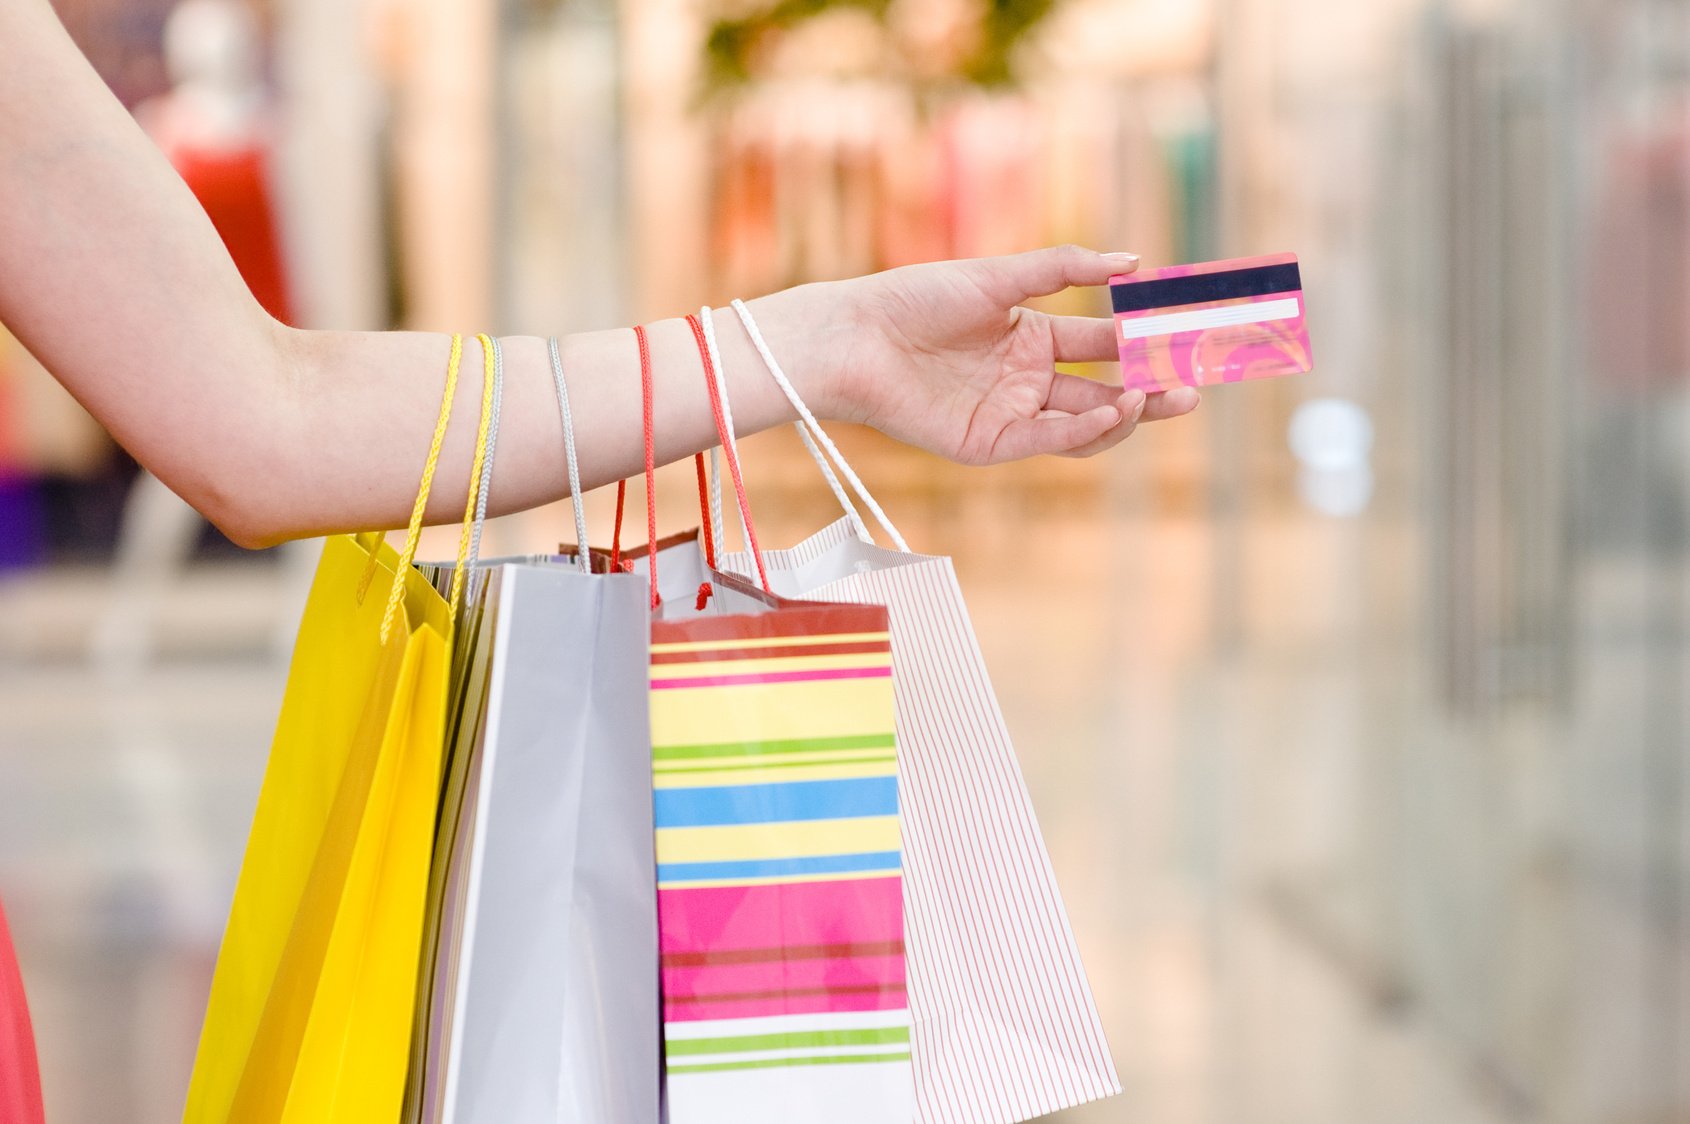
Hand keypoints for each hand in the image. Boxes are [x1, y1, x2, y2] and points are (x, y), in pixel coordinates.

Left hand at [822, 245, 1200, 463]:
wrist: (856, 337)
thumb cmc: (915, 298)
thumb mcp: (998, 276)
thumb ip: (1064, 268)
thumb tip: (1132, 261)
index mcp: (1032, 338)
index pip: (1103, 345)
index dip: (1144, 343)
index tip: (1185, 337)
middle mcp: (1027, 380)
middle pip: (1104, 391)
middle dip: (1150, 391)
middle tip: (1193, 387)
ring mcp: (1010, 414)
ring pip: (1082, 424)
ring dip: (1124, 415)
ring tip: (1157, 397)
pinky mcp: (988, 443)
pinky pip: (1046, 440)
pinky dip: (1083, 429)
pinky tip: (1114, 408)